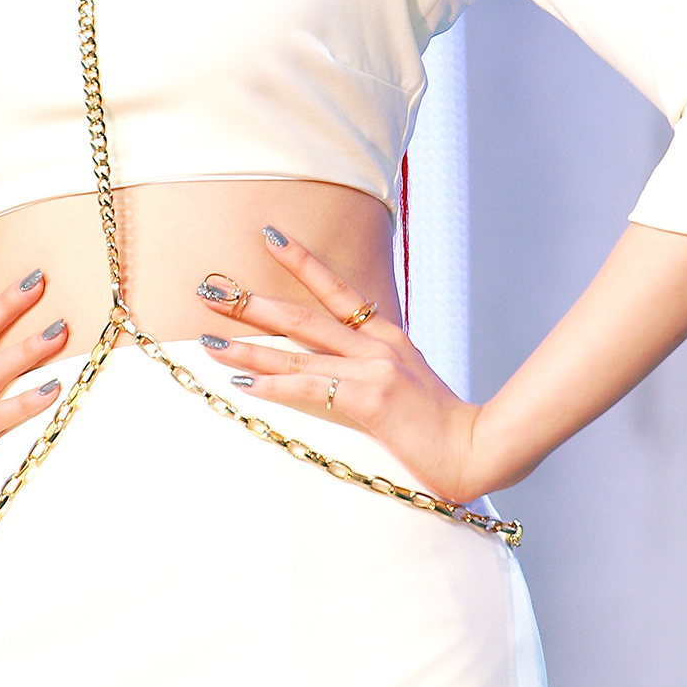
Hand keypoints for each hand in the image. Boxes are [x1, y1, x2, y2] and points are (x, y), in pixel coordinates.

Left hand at [197, 227, 487, 504]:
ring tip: (209, 340)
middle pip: (302, 315)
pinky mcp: (370, 399)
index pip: (336, 289)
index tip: (269, 236)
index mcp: (387, 336)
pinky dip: (274, 383)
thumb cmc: (441, 426)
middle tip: (210, 288)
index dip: (301, 260)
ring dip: (248, 345)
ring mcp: (373, 369)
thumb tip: (342, 367)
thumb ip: (376, 366)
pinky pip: (311, 387)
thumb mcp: (409, 381)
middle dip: (251, 302)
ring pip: (297, 350)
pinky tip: (244, 382)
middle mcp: (376, 344)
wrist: (477, 450)